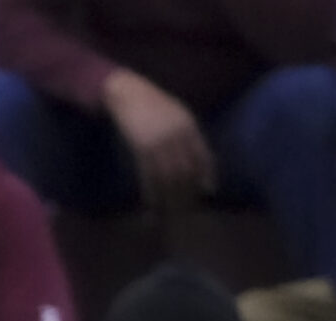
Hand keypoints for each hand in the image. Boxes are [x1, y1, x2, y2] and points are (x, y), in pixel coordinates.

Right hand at [103, 68, 214, 207]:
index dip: (207, 175)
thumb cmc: (151, 103)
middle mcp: (177, 135)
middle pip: (186, 169)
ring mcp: (159, 141)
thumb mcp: (177, 114)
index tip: (208, 192)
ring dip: (168, 197)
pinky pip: (149, 174)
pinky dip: (151, 191)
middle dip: (187, 191)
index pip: (203, 156)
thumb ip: (186, 133)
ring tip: (167, 212)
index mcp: (189, 126)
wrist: (127, 93)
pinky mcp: (142, 147)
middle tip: (186, 208)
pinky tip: (151, 202)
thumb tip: (194, 158)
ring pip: (168, 175)